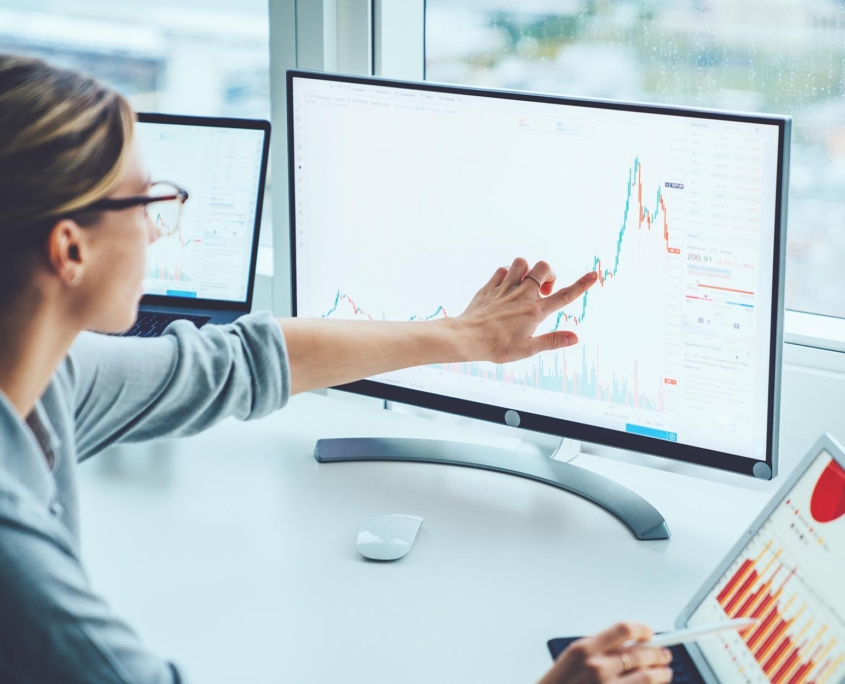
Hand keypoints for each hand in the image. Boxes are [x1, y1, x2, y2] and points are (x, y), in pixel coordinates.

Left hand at [455, 258, 597, 363]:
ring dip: (527, 270)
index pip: (564, 296)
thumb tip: (575, 338)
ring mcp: (506, 288)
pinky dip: (507, 274)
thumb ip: (552, 341)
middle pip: (544, 267)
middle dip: (549, 273)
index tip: (594, 275)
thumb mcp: (528, 349)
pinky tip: (506, 287)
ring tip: (524, 285)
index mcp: (535, 311)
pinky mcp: (490, 287)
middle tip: (543, 290)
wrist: (467, 337)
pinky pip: (502, 270)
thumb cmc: (497, 347)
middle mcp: (523, 295)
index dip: (581, 285)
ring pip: (522, 262)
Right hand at [538, 623, 672, 683]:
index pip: (624, 629)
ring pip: (647, 676)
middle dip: (657, 653)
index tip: (649, 632)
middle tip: (664, 654)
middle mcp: (597, 667)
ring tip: (665, 672)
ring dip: (661, 673)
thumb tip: (628, 643)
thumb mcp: (571, 660)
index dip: (642, 629)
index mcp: (584, 649)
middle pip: (640, 653)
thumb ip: (598, 649)